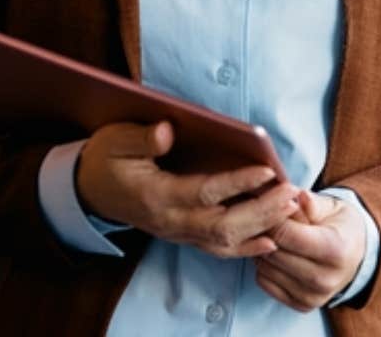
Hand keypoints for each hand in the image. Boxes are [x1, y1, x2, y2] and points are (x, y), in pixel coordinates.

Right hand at [76, 120, 299, 259]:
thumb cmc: (106, 159)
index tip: (267, 171)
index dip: (237, 183)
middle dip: (261, 211)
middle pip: (222, 225)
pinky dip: (246, 248)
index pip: (204, 192)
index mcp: (155, 195)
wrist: (89, 190)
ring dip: (261, 227)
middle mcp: (169, 220)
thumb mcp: (116, 141)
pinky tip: (271, 240)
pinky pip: (217, 249)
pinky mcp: (183, 236)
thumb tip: (169, 131)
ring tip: (290, 208)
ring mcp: (177, 232)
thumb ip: (143, 138)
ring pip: (224, 241)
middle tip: (291, 192)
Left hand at [255, 190, 367, 311]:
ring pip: (265, 269)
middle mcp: (325, 279)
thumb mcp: (333, 207)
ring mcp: (313, 296)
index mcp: (336, 250)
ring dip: (262, 250)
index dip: (272, 217)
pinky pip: (264, 282)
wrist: (358, 255)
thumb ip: (312, 203)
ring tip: (274, 235)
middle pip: (274, 253)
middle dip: (265, 233)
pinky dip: (265, 266)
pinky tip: (278, 253)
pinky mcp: (302, 305)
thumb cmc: (342, 226)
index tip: (270, 206)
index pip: (287, 234)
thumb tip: (295, 195)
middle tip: (267, 218)